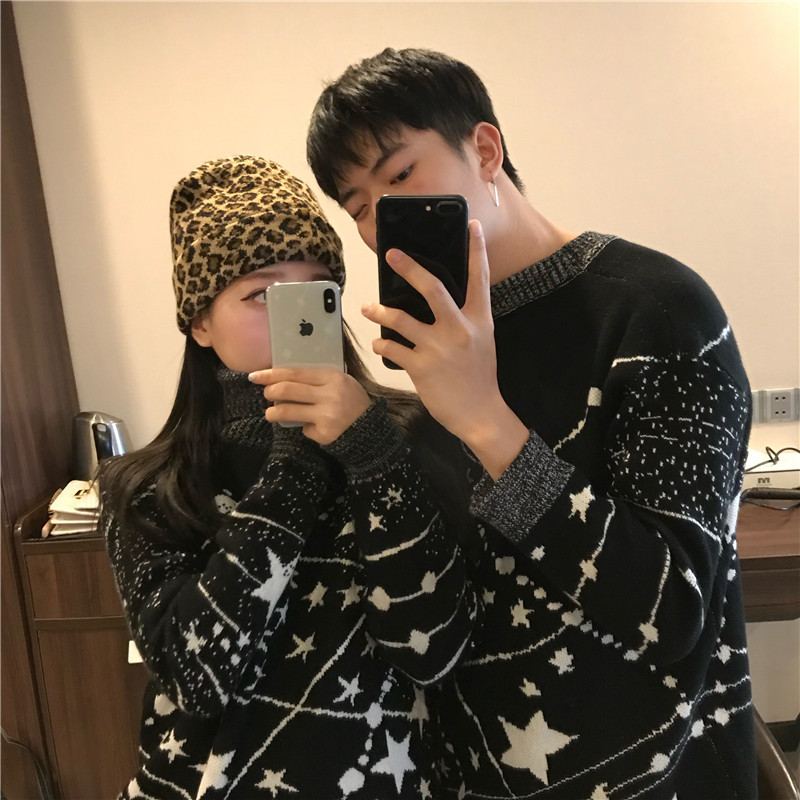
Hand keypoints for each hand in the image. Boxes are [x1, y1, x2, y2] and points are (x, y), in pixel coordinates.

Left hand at [249, 368, 371, 445]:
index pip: (295, 373)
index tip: (255, 375)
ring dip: (273, 413)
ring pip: (287, 411)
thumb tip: (282, 378)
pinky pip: (304, 429)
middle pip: (287, 390)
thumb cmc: (351, 401)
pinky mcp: (325, 433)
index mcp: (332, 377)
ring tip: (271, 414)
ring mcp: (326, 415)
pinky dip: (303, 428)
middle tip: (266, 394)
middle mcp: (329, 395)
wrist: (369, 428)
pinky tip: (310, 427)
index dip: (272, 374)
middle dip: (270, 392)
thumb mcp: (340, 382)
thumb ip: (316, 379)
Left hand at [361, 220, 527, 479]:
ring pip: (401, 318)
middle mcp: (460, 329)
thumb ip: (465, 319)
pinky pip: (393, 348)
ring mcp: (440, 348)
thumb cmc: (479, 376)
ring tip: (369, 308)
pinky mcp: (422, 368)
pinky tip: (380, 344)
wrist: (480, 414)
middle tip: (391, 254)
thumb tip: (440, 299)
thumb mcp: (482, 341)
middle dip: (410, 268)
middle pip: (433, 288)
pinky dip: (382, 344)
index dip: (476, 251)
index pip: (479, 279)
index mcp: (479, 320)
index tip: (470, 225)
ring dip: (380, 311)